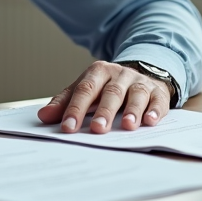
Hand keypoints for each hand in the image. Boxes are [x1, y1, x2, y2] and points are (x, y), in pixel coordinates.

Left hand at [36, 60, 172, 134]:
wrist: (140, 74)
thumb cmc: (107, 87)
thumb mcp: (85, 89)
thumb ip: (64, 103)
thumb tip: (43, 117)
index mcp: (98, 72)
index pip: (85, 90)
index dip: (76, 108)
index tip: (68, 127)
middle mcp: (120, 74)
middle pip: (111, 92)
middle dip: (104, 111)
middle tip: (97, 128)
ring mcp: (140, 82)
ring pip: (136, 94)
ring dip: (132, 110)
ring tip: (128, 126)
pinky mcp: (158, 92)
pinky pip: (158, 100)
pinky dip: (155, 111)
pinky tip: (150, 121)